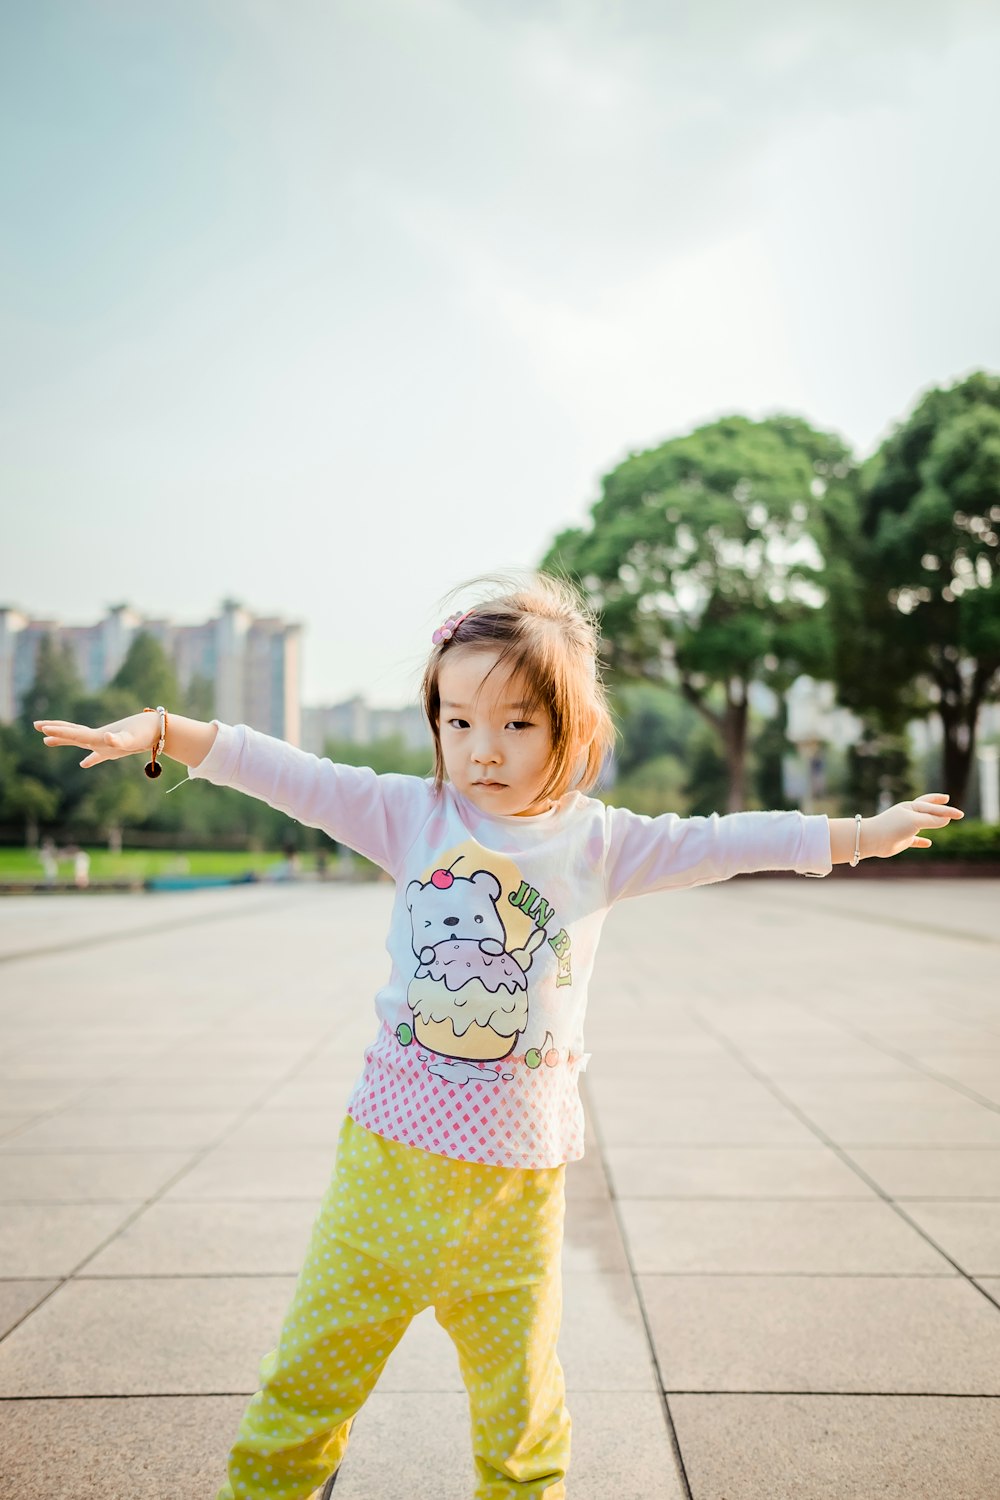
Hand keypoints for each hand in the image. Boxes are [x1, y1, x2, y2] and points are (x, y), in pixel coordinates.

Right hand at [33, 712, 157, 768]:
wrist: (156, 729)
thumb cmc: (143, 734)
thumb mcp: (130, 739)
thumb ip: (118, 739)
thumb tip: (107, 738)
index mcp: (98, 736)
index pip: (74, 734)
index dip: (58, 732)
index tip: (42, 729)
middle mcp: (98, 737)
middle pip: (71, 732)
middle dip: (55, 729)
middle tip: (36, 725)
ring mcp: (104, 742)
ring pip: (80, 741)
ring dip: (64, 740)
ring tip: (47, 741)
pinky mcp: (114, 749)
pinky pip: (97, 755)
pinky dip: (90, 759)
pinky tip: (83, 764)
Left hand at [865, 793, 963, 858]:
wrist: (873, 839)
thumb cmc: (893, 826)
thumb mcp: (916, 821)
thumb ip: (932, 820)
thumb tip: (947, 819)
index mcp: (911, 807)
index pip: (933, 807)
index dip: (947, 810)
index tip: (960, 814)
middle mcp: (908, 815)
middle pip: (926, 808)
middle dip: (937, 804)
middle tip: (947, 799)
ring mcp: (905, 828)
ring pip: (922, 823)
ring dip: (932, 821)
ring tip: (941, 820)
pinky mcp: (902, 840)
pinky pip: (915, 840)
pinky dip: (922, 841)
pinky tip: (928, 844)